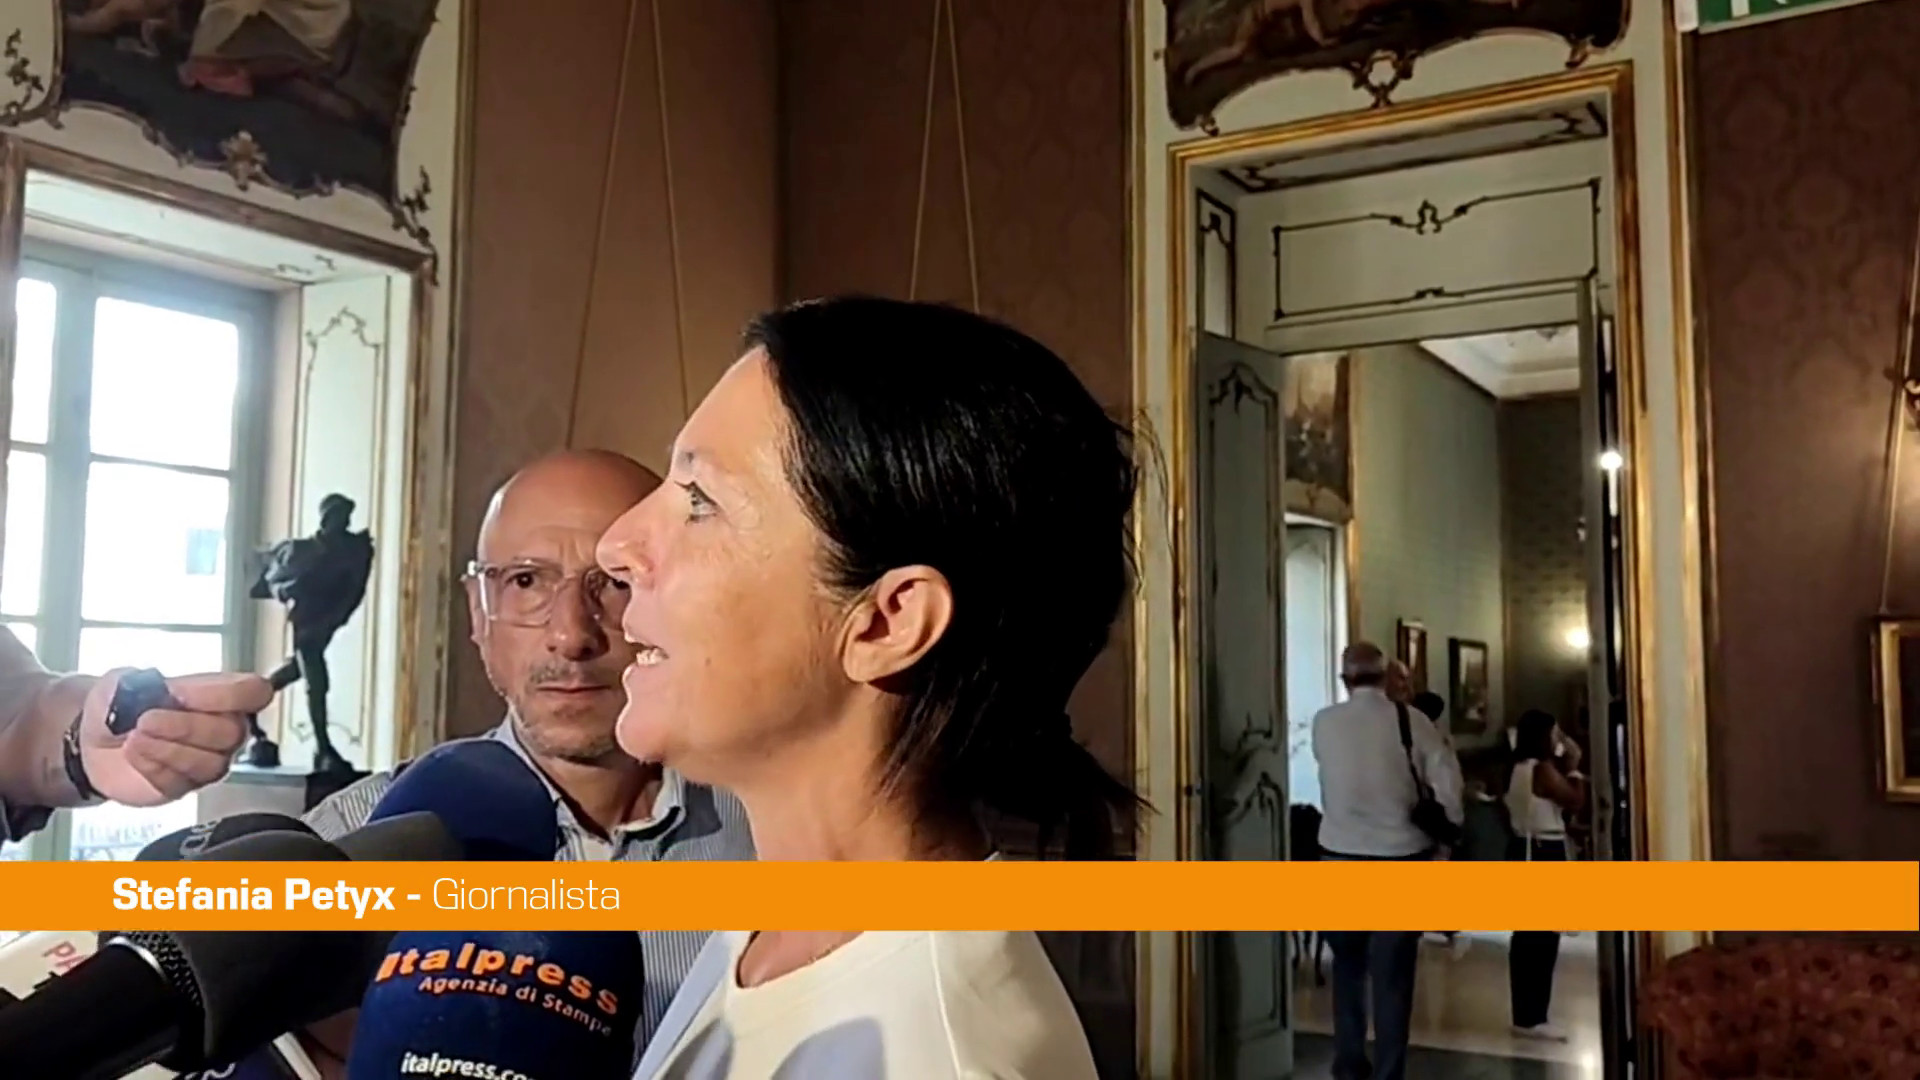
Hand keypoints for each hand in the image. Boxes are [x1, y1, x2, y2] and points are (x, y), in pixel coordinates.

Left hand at [78, 668, 272, 805]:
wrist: (91, 742)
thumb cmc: (118, 708)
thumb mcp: (122, 681)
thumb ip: (141, 681)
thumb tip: (160, 691)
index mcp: (219, 694)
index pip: (254, 692)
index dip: (224, 695)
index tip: (179, 693)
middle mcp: (223, 729)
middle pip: (232, 733)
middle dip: (186, 726)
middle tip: (146, 719)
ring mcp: (207, 761)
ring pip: (210, 762)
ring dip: (168, 748)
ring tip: (135, 737)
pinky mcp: (185, 787)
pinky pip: (181, 782)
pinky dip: (152, 767)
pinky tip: (134, 752)